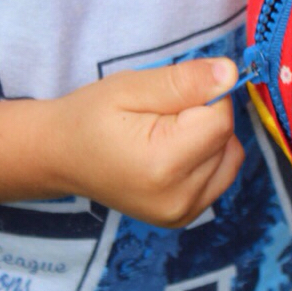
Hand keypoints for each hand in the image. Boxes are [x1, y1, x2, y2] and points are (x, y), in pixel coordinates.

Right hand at [47, 58, 244, 227]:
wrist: (60, 157)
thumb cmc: (90, 117)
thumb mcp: (131, 86)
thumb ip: (184, 81)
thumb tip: (230, 73)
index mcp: (162, 165)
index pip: (221, 120)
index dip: (204, 96)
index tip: (169, 97)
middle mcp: (178, 198)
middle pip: (226, 139)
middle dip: (204, 117)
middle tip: (159, 117)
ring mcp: (182, 213)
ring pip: (229, 157)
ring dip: (208, 138)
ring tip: (165, 134)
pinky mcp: (184, 217)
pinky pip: (221, 175)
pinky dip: (207, 157)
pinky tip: (174, 151)